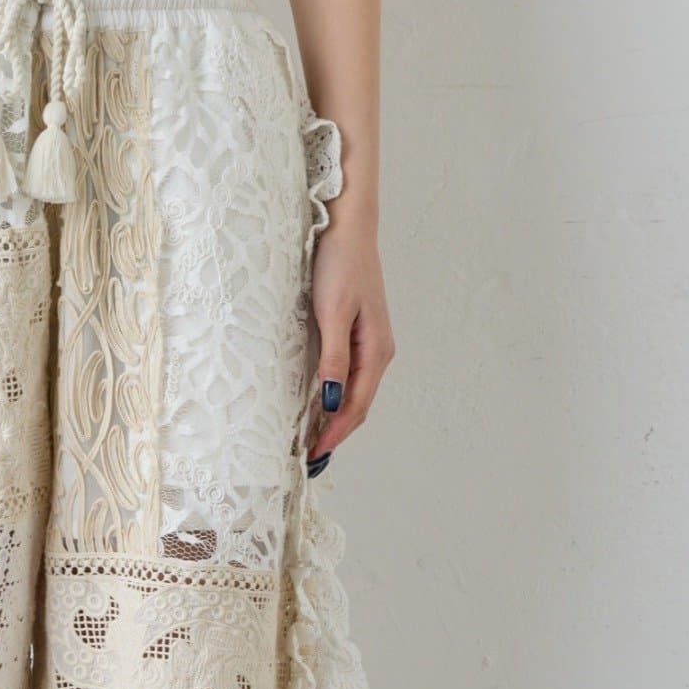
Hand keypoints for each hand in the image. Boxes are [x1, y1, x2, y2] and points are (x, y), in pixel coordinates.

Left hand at [307, 222, 394, 464]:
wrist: (348, 226)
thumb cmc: (339, 264)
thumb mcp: (332, 313)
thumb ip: (334, 358)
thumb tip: (334, 402)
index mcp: (376, 351)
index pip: (355, 407)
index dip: (334, 435)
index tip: (313, 458)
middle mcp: (378, 352)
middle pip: (358, 406)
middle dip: (336, 435)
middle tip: (310, 461)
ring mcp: (370, 343)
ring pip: (355, 394)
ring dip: (336, 420)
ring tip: (313, 442)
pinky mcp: (359, 334)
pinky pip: (350, 377)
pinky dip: (336, 399)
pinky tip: (320, 406)